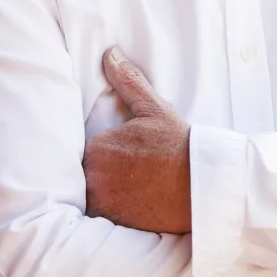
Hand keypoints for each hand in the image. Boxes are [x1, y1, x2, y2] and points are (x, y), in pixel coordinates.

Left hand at [82, 48, 191, 233]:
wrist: (203, 185)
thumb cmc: (179, 146)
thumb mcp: (154, 109)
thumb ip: (127, 81)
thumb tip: (110, 53)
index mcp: (96, 148)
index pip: (74, 148)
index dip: (86, 149)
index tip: (102, 150)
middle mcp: (93, 178)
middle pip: (77, 173)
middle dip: (88, 171)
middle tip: (111, 169)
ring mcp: (103, 203)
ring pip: (85, 195)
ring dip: (95, 191)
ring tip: (116, 186)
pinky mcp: (114, 223)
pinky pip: (97, 217)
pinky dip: (106, 209)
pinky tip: (122, 202)